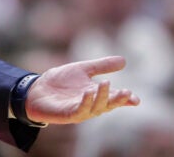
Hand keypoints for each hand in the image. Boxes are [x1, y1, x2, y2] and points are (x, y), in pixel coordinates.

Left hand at [25, 56, 139, 124]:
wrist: (37, 88)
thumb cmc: (60, 81)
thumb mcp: (83, 69)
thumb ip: (102, 66)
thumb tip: (124, 60)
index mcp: (96, 95)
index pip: (114, 99)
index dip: (125, 100)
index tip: (136, 99)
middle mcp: (91, 105)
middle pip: (107, 105)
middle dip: (117, 99)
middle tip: (127, 92)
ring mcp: (79, 110)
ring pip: (95, 108)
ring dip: (102, 98)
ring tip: (106, 84)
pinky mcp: (67, 114)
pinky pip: (79, 111)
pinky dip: (85, 103)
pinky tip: (88, 93)